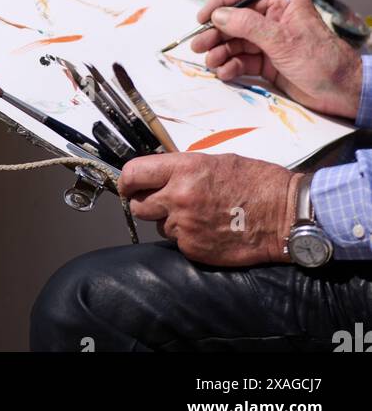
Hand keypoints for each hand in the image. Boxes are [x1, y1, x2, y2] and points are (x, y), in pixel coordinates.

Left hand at [118, 152, 300, 265]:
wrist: (284, 214)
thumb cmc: (257, 183)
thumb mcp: (216, 161)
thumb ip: (183, 169)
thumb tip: (161, 176)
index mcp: (183, 169)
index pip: (133, 174)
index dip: (126, 181)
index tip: (127, 186)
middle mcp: (179, 197)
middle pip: (139, 205)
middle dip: (146, 204)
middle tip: (162, 202)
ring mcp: (186, 226)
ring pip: (160, 226)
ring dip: (171, 222)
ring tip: (199, 215)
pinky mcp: (195, 250)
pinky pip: (179, 243)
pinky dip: (189, 238)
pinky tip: (209, 230)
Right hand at [191, 0, 362, 120]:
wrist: (342, 93)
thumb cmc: (323, 61)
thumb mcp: (283, 40)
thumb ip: (248, 25)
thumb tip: (220, 15)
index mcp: (282, 5)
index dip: (221, 5)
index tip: (203, 17)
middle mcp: (274, 21)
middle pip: (236, 22)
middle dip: (217, 34)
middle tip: (199, 45)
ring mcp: (271, 43)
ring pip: (237, 43)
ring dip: (221, 52)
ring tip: (211, 62)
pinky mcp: (270, 64)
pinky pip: (244, 61)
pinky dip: (232, 66)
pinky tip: (225, 72)